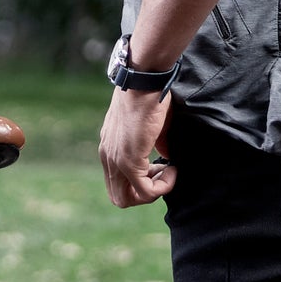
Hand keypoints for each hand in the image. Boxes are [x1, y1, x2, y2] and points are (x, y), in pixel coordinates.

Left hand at [99, 87, 175, 207]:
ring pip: (127, 199)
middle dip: (143, 193)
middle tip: (162, 175)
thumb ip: (155, 144)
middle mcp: (107, 156)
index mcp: (109, 147)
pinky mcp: (129, 161)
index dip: (139, 181)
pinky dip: (162, 187)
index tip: (158, 166)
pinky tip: (173, 169)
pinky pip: (145, 191)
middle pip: (119, 197)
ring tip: (168, 172)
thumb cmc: (149, 96)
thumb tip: (167, 156)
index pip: (116, 182)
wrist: (144, 81)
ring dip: (152, 192)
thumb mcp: (150, 125)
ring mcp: (116, 160)